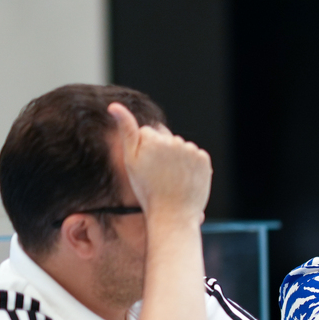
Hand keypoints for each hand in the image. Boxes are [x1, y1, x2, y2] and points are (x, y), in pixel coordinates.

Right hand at [108, 101, 210, 220]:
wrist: (173, 214)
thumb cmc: (147, 190)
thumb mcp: (131, 160)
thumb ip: (126, 130)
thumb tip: (114, 105)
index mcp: (154, 139)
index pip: (148, 133)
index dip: (144, 150)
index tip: (146, 166)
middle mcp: (174, 140)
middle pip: (166, 139)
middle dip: (162, 152)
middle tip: (159, 175)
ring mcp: (191, 150)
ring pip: (180, 148)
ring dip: (177, 159)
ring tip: (172, 178)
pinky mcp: (204, 160)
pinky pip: (194, 156)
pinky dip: (190, 165)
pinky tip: (184, 178)